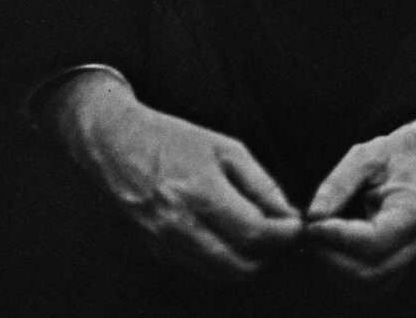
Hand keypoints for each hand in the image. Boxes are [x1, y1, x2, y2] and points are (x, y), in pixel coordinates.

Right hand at [40, 69, 302, 278]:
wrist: (118, 145)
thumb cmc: (174, 139)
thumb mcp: (225, 147)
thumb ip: (259, 183)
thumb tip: (286, 213)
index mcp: (200, 192)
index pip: (254, 233)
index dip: (283, 234)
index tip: (297, 226)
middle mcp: (180, 226)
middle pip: (239, 266)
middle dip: (270, 255)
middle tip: (282, 235)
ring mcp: (166, 244)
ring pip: (221, 275)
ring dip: (248, 262)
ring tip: (261, 237)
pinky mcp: (158, 253)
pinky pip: (200, 269)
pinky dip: (223, 261)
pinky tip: (232, 238)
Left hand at [304, 119, 415, 285]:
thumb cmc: (392, 155)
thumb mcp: (364, 155)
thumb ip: (338, 183)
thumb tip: (313, 215)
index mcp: (412, 210)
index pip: (373, 241)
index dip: (337, 239)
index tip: (311, 226)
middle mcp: (415, 241)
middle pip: (370, 272)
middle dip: (332, 259)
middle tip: (308, 236)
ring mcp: (409, 257)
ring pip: (369, 286)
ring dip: (335, 272)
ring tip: (316, 244)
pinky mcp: (397, 264)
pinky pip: (370, 286)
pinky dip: (344, 277)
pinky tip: (329, 253)